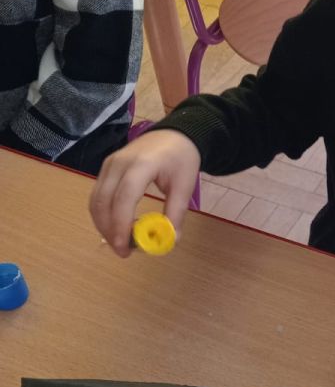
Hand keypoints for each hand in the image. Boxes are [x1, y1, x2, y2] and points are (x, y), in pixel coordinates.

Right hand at [89, 130, 200, 256]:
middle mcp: (119, 163)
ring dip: (104, 225)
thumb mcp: (185, 185)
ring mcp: (109, 164)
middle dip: (110, 231)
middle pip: (103, 201)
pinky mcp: (105, 168)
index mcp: (142, 164)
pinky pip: (97, 196)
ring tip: (122, 243)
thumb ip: (176, 212)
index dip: (121, 224)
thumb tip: (169, 240)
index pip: (124, 197)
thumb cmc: (181, 158)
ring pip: (96, 201)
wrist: (173, 134)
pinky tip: (117, 227)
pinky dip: (103, 215)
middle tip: (124, 252)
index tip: (125, 248)